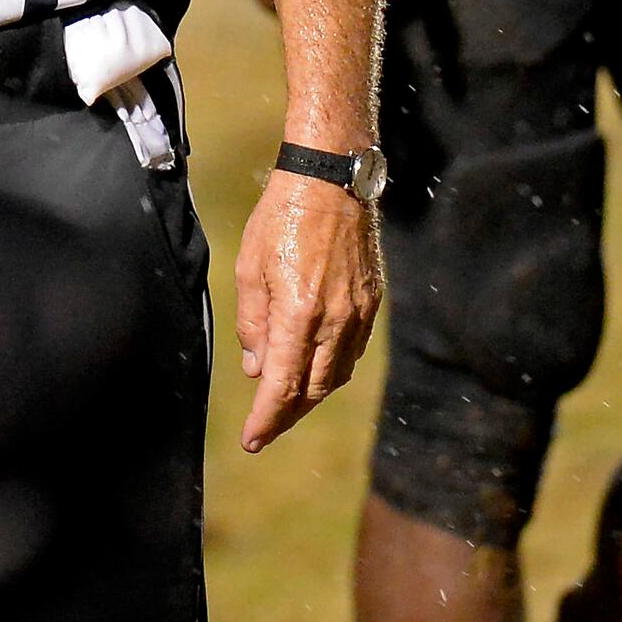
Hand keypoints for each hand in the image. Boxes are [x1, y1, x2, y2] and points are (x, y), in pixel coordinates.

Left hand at [231, 170, 380, 451]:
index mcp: (299, 314)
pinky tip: (314, 368)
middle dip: (288, 414)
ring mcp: (360, 314)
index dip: (267, 418)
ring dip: (311, 395)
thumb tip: (256, 366)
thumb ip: (252, 322)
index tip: (253, 440)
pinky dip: (331, 369)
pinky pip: (352, 351)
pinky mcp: (373, 303)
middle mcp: (335, 321)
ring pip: (337, 375)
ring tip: (286, 403)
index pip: (282, 385)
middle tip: (265, 428)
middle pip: (313, 390)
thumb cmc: (281, 216)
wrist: (331, 180)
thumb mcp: (249, 267)